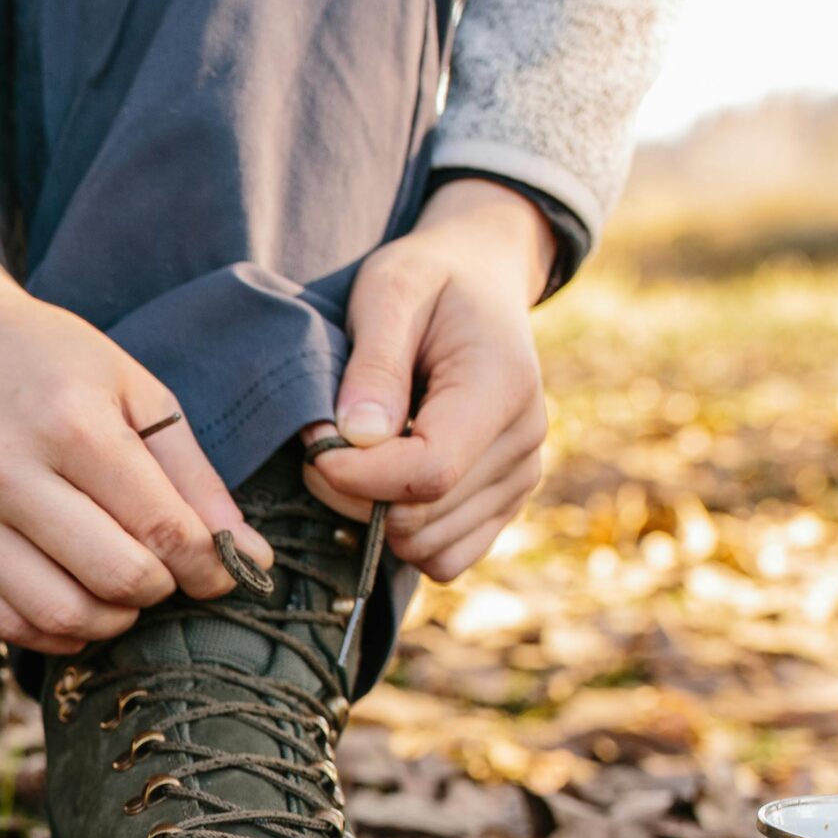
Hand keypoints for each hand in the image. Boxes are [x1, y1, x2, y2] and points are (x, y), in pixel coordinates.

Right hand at [0, 174, 270, 653]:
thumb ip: (191, 475)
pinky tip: (74, 598)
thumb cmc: (41, 358)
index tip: (223, 569)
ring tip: (120, 587)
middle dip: (160, 589)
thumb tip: (247, 557)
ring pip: (60, 617)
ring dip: (111, 619)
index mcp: (70, 425)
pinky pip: (5, 623)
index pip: (163, 530)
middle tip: (164, 570)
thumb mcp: (131, 389)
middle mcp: (5, 474)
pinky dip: (55, 631)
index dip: (208, 565)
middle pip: (116, 580)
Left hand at [307, 177, 557, 581]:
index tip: (313, 447)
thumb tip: (359, 437)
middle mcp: (524, 442)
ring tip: (358, 455)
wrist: (481, 281)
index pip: (429, 472)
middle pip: (421, 518)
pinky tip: (386, 483)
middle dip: (352, 495)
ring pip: (429, 548)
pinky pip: (446, 557)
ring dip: (373, 517)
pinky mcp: (504, 502)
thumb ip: (375, 363)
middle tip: (323, 442)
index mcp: (501, 387)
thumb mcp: (390, 290)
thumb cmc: (429, 279)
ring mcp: (520, 479)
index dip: (357, 477)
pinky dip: (404, 535)